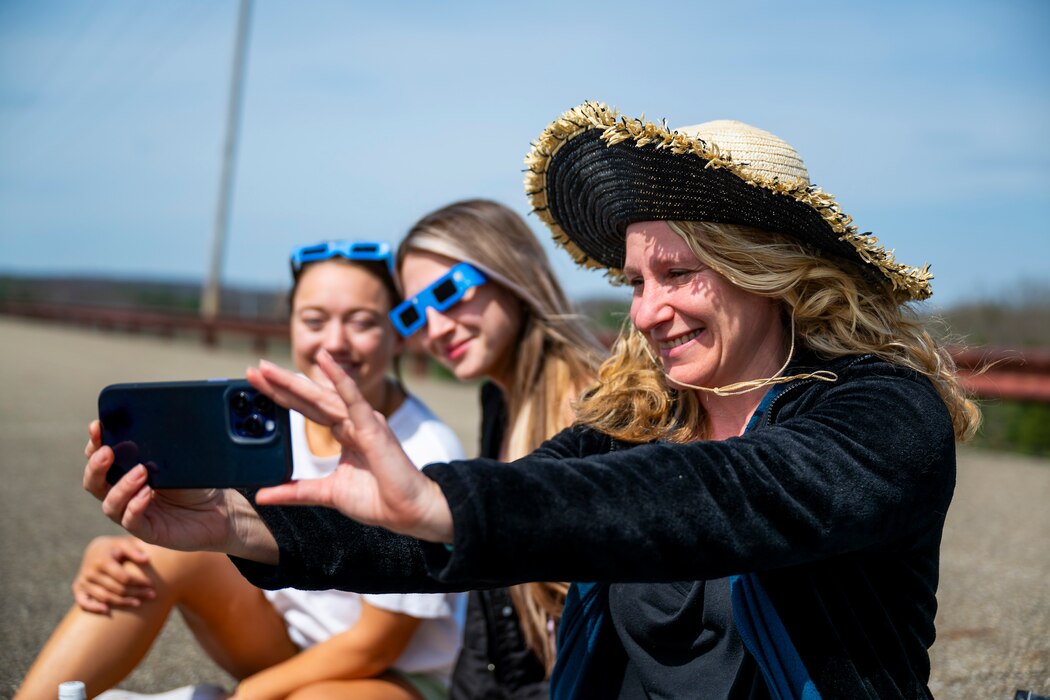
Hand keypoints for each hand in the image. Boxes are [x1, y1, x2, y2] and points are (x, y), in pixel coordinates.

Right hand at [72, 536, 153, 613]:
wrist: (96, 550)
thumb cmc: (115, 548)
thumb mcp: (124, 544)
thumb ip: (134, 550)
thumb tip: (146, 560)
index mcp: (102, 560)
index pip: (123, 577)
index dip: (138, 582)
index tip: (151, 584)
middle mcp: (90, 572)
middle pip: (116, 589)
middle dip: (136, 593)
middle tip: (152, 595)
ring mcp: (83, 581)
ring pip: (105, 597)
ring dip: (123, 602)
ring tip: (139, 603)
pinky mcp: (77, 589)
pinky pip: (83, 602)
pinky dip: (93, 608)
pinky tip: (107, 611)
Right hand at [82, 421, 277, 562]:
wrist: (220, 510)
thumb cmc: (196, 482)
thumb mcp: (177, 461)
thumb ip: (159, 448)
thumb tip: (147, 424)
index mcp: (126, 473)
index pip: (100, 459)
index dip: (94, 444)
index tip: (97, 427)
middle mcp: (124, 494)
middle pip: (94, 483)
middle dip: (96, 466)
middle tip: (107, 452)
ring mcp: (134, 513)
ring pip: (110, 504)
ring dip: (121, 486)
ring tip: (141, 471)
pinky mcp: (147, 531)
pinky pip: (131, 521)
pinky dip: (135, 506)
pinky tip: (146, 493)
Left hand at [247, 351, 453, 542]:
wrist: (408, 512)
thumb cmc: (377, 499)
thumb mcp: (326, 494)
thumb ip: (295, 491)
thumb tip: (261, 495)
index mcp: (345, 433)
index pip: (307, 409)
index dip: (282, 397)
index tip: (256, 385)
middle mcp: (353, 422)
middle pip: (311, 398)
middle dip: (281, 384)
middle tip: (254, 369)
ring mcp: (364, 422)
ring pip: (325, 396)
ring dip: (297, 381)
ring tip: (271, 369)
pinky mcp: (373, 429)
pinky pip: (354, 400)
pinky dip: (340, 380)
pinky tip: (325, 363)